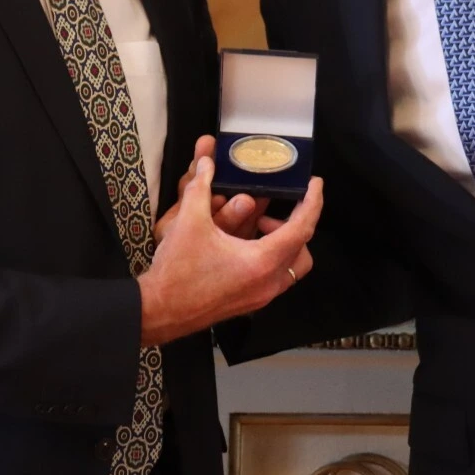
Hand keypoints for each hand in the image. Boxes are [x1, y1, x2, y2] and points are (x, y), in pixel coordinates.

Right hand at [137, 156, 322, 345]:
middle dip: (294, 224)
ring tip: (258, 227)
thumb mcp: (189, 222)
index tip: (314, 184)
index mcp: (262, 262)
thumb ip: (200, 187)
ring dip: (284, 244)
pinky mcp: (249, 304)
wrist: (159, 311)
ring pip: (291, 268)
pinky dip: (271, 258)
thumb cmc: (177, 271)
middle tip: (275, 209)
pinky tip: (245, 245)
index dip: (312, 202)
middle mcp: (267, 284)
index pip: (302, 228)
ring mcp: (260, 298)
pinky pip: (275, 279)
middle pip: (302, 250)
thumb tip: (207, 164)